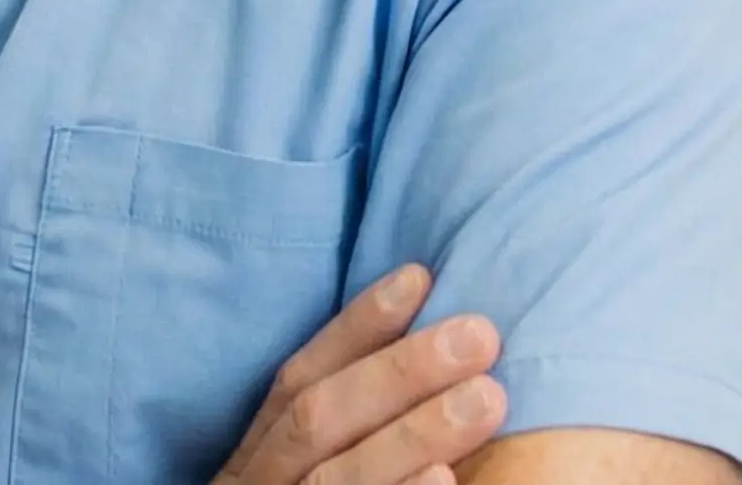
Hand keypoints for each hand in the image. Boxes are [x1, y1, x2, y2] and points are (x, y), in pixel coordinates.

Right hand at [213, 264, 505, 484]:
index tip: (421, 277)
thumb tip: (415, 355)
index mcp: (253, 461)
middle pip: (321, 418)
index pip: (300, 378)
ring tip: (488, 398)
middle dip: (400, 369)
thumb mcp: (287, 479)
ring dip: (413, 433)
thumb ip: (336, 435)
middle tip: (481, 333)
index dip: (356, 325)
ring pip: (336, 479)